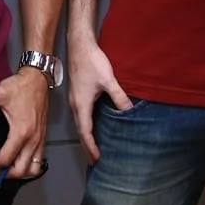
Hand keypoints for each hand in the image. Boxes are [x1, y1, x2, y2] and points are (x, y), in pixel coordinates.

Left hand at [0, 67, 49, 180]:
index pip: (5, 159)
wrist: (37, 79)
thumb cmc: (20, 86)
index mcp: (21, 131)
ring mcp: (40, 139)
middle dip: (4, 174)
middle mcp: (33, 139)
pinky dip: (29, 167)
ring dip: (19, 173)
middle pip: (20, 171)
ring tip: (6, 169)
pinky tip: (18, 162)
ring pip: (33, 170)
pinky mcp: (43, 137)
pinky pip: (39, 161)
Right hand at [66, 39, 131, 163]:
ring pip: (79, 122)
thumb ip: (119, 97)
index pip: (85, 131)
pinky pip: (80, 114)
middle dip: (87, 145)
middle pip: (80, 130)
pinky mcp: (77, 93)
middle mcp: (75, 104)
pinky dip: (86, 124)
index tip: (96, 158)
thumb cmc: (91, 61)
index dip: (91, 146)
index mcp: (81, 104)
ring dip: (86, 135)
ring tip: (93, 146)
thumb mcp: (108, 80)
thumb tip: (130, 111)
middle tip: (93, 159)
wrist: (79, 45)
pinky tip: (93, 124)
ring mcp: (75, 98)